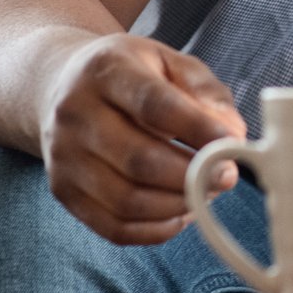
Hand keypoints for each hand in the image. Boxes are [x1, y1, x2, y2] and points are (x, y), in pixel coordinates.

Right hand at [39, 33, 246, 244]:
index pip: (154, 105)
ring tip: (206, 192)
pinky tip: (180, 211)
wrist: (60, 87)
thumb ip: (208, 95)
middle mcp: (74, 113)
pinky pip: (114, 227)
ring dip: (178, 205)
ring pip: (127, 200)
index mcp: (106, 70)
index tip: (232, 145)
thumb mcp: (172, 64)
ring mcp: (63, 157)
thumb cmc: (131, 75)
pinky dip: (156, 228)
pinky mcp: (62, 191)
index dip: (197, 130)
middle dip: (193, 176)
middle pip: (138, 160)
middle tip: (227, 176)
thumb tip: (232, 137)